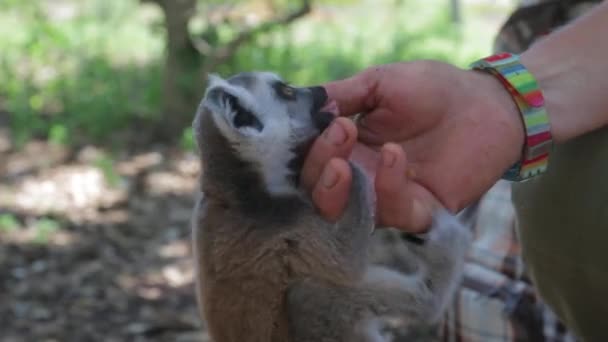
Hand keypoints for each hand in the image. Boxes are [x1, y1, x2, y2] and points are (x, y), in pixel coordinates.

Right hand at [301, 61, 524, 232]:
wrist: (485, 102)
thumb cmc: (432, 88)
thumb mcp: (379, 83)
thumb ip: (342, 95)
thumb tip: (305, 106)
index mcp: (346, 149)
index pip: (309, 162)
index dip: (307, 149)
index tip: (328, 120)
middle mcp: (360, 178)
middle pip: (317, 194)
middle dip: (317, 170)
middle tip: (338, 136)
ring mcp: (386, 197)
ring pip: (344, 215)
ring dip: (337, 189)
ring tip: (345, 158)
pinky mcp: (419, 211)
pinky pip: (393, 213)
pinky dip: (387, 186)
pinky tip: (394, 154)